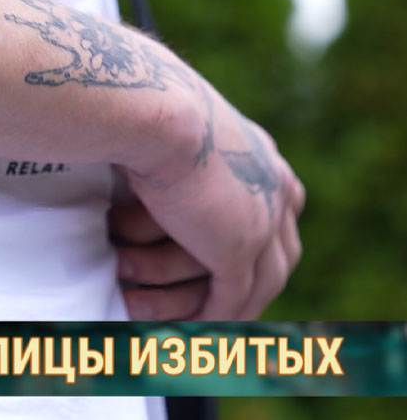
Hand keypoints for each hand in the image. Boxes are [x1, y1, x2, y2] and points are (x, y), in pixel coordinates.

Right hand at [123, 82, 304, 320]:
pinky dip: (216, 317)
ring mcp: (263, 220)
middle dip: (263, 278)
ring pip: (263, 282)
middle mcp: (274, 186)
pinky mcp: (238, 249)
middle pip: (283, 250)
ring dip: (239, 306)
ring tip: (217, 324)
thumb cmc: (148, 105)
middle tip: (237, 299)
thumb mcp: (173, 124)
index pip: (279, 207)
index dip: (266, 237)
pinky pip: (232, 297)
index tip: (249, 254)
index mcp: (262, 154)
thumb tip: (147, 152)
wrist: (156, 110)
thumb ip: (178, 147)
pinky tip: (199, 326)